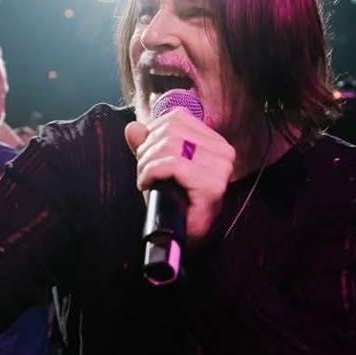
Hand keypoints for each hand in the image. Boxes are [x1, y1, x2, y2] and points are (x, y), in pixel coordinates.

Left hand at [125, 109, 235, 242]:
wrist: (183, 236)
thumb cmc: (173, 202)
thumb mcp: (157, 167)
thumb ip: (146, 145)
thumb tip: (132, 127)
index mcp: (214, 142)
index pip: (177, 118)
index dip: (153, 133)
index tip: (146, 156)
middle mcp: (223, 151)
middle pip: (171, 129)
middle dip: (147, 150)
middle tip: (143, 172)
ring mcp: (220, 168)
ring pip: (170, 145)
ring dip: (147, 163)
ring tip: (145, 180)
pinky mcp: (211, 184)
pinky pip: (171, 164)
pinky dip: (151, 172)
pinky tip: (147, 185)